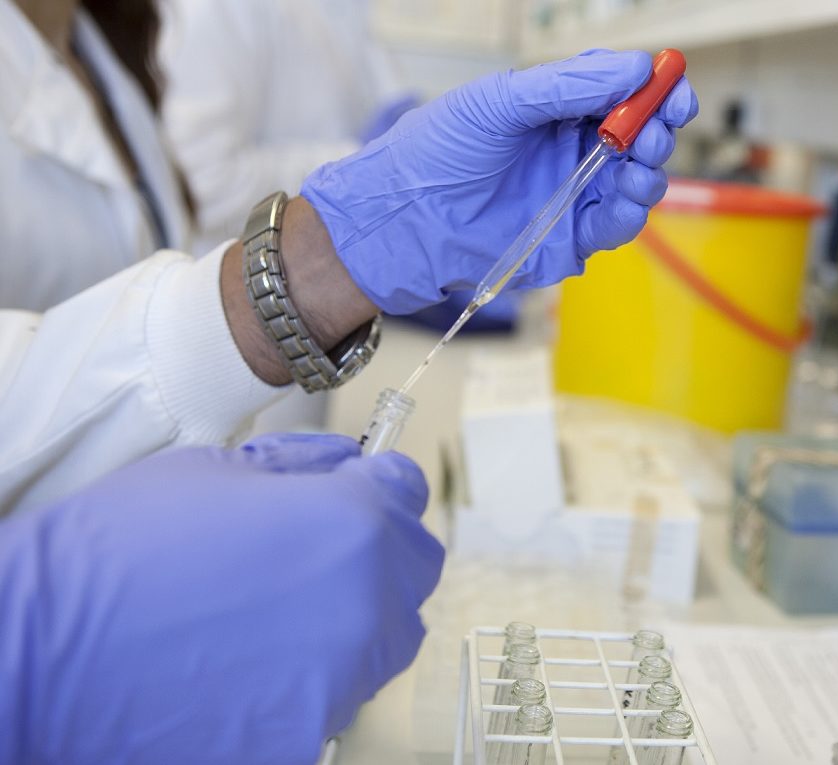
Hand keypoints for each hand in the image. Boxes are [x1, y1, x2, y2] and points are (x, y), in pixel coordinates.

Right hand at [0, 433, 442, 764]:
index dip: (378, 484)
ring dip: (352, 612)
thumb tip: (347, 463)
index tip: (357, 488)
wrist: (42, 653)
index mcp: (353, 523)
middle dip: (375, 548)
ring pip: (385, 634)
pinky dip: (312, 672)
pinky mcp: (310, 730)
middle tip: (314, 549)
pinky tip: (251, 660)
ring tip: (273, 610)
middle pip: (411, 566)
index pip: (408, 491)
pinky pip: (338, 690)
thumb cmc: (118, 553)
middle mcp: (368, 602)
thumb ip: (303, 463)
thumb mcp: (215, 469)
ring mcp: (344, 675)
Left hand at [302, 49, 698, 313]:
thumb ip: (567, 85)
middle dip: (658, 130)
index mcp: (557, 108)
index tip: (673, 89)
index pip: (621, 93)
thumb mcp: (500, 102)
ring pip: (636, 182)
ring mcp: (575, 193)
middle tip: (655, 131)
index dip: (653, 90)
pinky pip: (615, 225)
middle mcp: (573, 149)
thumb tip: (633, 68)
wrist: (406, 221)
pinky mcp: (571, 237)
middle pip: (639, 136)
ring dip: (650, 173)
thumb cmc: (437, 153)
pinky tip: (626, 200)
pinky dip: (630, 212)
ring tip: (640, 166)